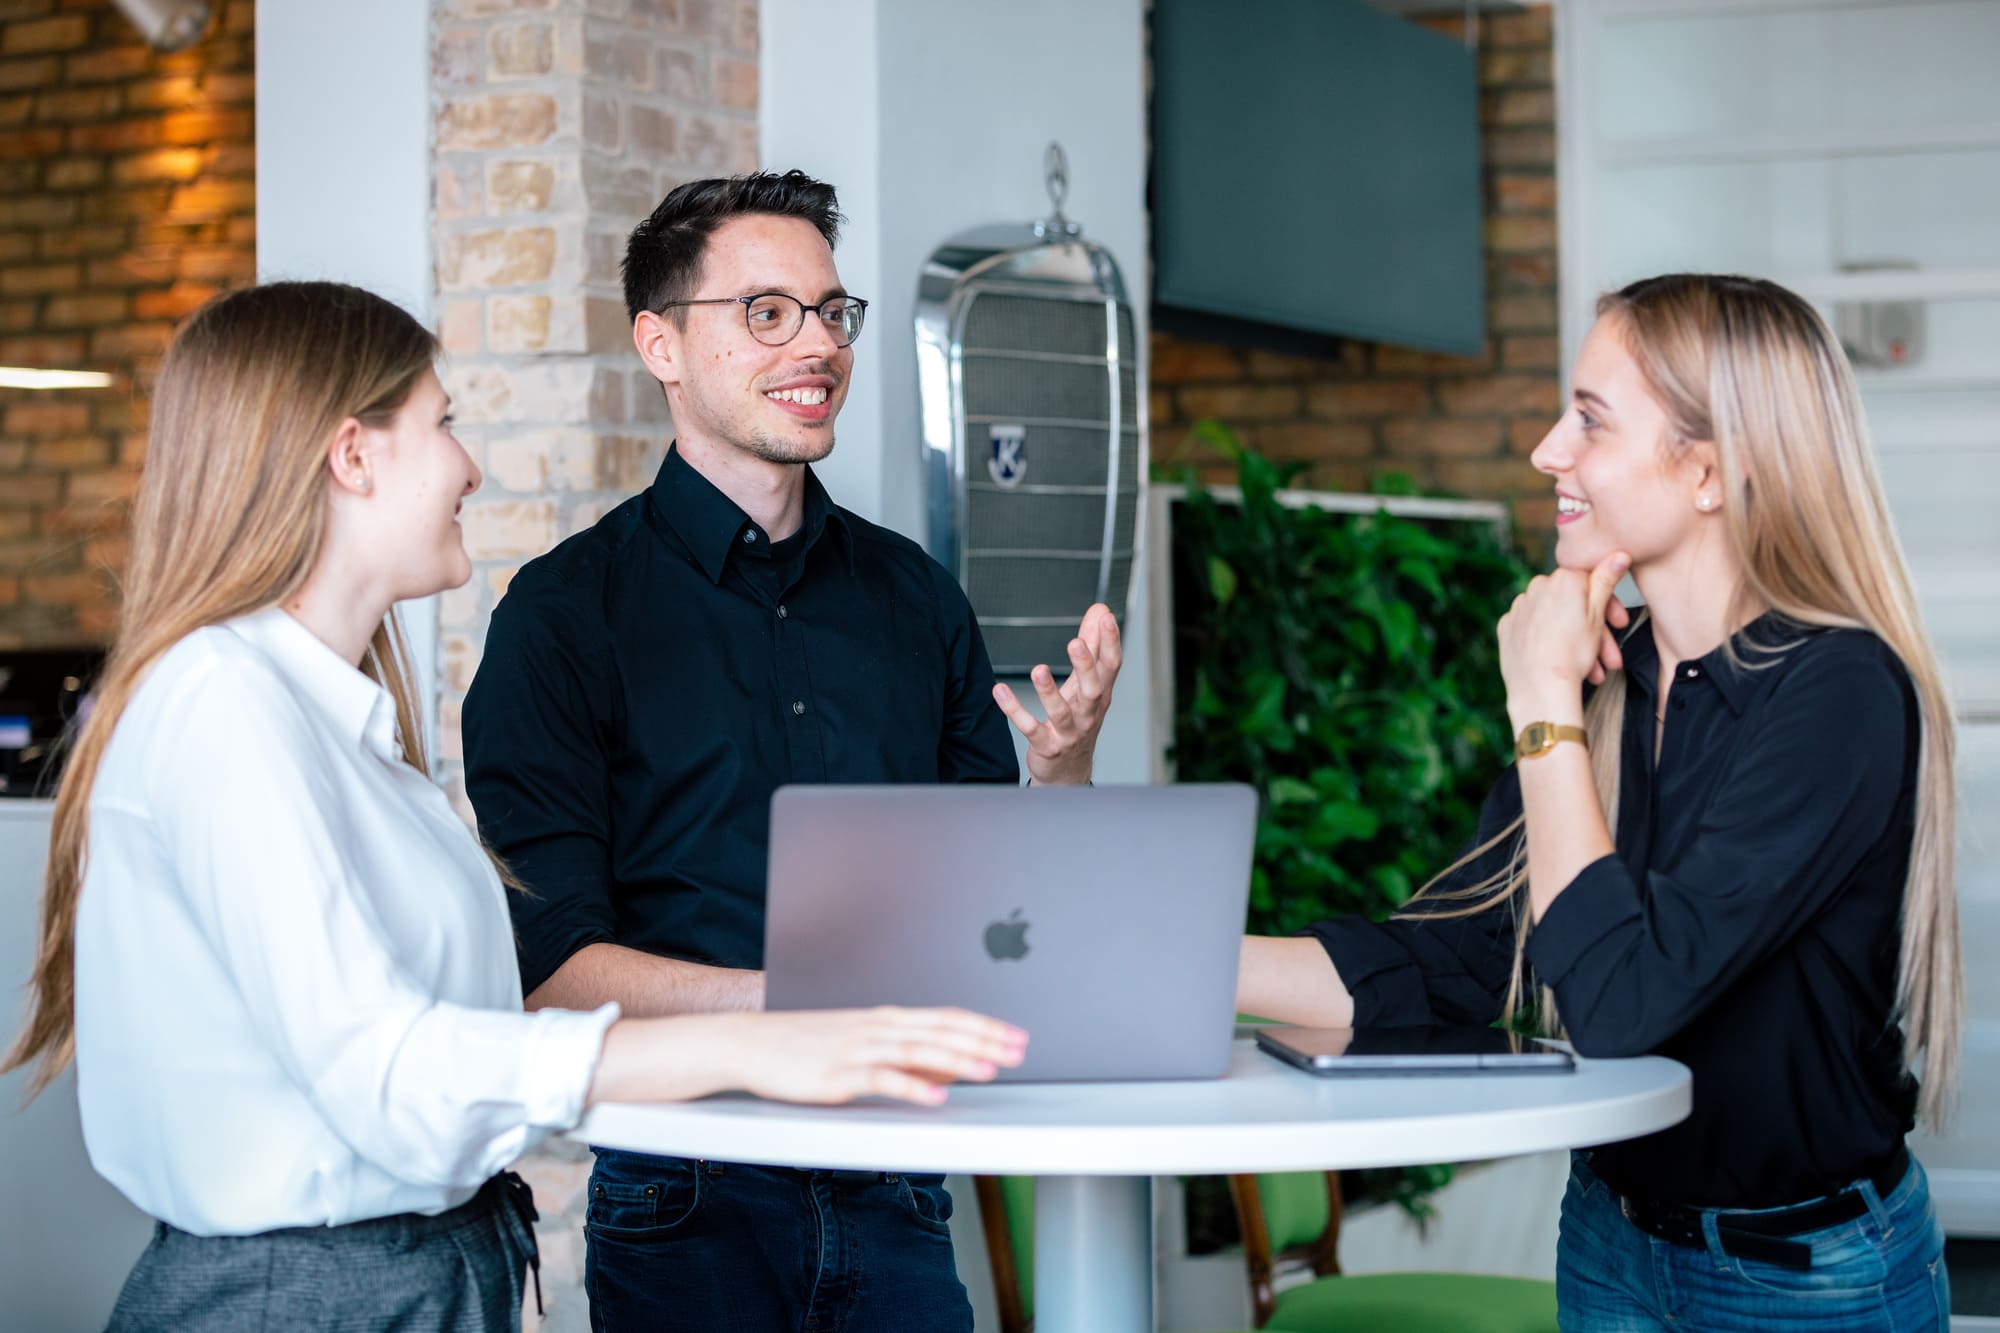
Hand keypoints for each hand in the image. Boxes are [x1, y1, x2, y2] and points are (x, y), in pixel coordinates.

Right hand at [730, 1007, 1028, 1106]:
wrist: (750, 1043)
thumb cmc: (806, 1045)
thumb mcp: (862, 1043)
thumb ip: (906, 1052)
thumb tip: (951, 1063)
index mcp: (886, 1019)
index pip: (946, 1017)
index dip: (984, 1026)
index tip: (1015, 1036)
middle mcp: (877, 1028)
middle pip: (941, 1031)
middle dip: (984, 1040)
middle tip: (1019, 1050)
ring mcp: (858, 1049)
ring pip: (918, 1051)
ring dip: (958, 1060)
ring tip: (990, 1070)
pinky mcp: (838, 1075)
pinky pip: (882, 1079)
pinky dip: (912, 1087)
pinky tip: (936, 1097)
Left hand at [995, 603, 1122, 785]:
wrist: (1069, 771)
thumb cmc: (1079, 720)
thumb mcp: (1087, 683)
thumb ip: (1093, 645)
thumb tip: (1100, 611)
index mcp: (1100, 694)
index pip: (1111, 666)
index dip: (1111, 642)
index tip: (1106, 618)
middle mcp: (1089, 713)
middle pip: (1093, 689)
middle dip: (1086, 666)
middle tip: (1075, 642)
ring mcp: (1069, 732)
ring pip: (1062, 712)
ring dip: (1049, 692)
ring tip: (1038, 670)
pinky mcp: (1047, 746)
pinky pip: (1031, 729)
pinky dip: (1015, 711)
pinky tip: (999, 692)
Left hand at [1498, 552, 1628, 725]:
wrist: (1540, 688)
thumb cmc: (1573, 654)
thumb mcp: (1598, 616)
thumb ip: (1606, 581)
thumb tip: (1619, 554)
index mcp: (1562, 579)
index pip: (1591, 582)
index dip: (1609, 606)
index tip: (1620, 625)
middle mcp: (1536, 586)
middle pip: (1572, 604)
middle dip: (1595, 631)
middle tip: (1611, 659)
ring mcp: (1519, 607)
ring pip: (1554, 620)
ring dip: (1575, 641)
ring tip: (1593, 671)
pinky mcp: (1507, 627)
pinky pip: (1532, 629)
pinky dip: (1547, 641)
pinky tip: (1559, 660)